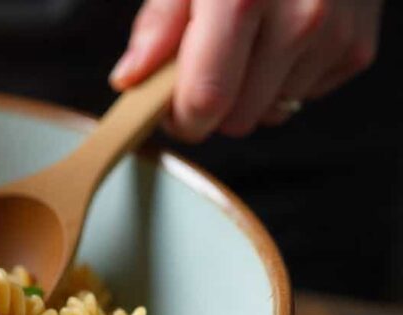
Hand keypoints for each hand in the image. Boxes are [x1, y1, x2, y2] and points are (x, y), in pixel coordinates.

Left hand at [110, 0, 382, 141]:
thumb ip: (158, 23)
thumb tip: (131, 77)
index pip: (205, 100)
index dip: (178, 117)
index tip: (166, 107)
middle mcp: (298, 20)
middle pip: (237, 119)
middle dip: (212, 105)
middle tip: (204, 66)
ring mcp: (333, 36)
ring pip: (271, 113)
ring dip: (251, 92)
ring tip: (247, 42)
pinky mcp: (356, 48)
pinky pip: (304, 96)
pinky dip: (286, 78)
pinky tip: (280, 39)